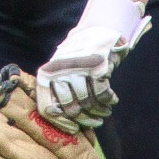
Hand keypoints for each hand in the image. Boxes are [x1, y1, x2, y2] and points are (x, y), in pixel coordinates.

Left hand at [37, 0, 150, 130]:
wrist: (99, 29)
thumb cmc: (78, 56)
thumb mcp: (60, 70)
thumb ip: (58, 92)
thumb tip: (63, 123)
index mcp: (46, 73)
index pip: (47, 107)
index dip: (61, 122)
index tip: (73, 129)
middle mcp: (60, 71)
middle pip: (70, 108)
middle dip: (84, 118)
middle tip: (94, 123)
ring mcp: (78, 68)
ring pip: (87, 103)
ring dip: (98, 112)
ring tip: (103, 113)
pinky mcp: (97, 67)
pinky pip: (102, 95)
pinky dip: (108, 101)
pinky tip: (111, 101)